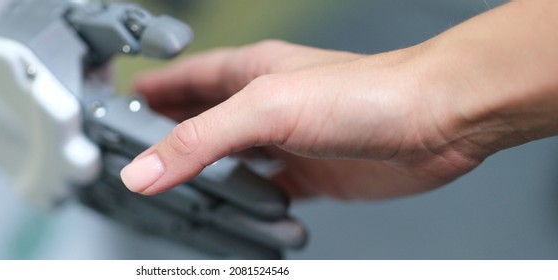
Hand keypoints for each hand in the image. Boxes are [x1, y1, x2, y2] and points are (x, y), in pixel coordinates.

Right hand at [119, 40, 485, 198]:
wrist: (436, 121)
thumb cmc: (368, 92)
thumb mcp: (267, 109)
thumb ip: (200, 140)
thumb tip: (144, 169)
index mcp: (252, 72)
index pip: (186, 78)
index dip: (152, 90)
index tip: (122, 102)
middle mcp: (269, 105)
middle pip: (206, 120)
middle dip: (171, 134)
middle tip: (139, 151)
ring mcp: (291, 142)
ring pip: (235, 159)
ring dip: (210, 173)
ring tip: (180, 187)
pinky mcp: (315, 174)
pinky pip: (271, 191)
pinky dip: (252, 205)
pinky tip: (243, 211)